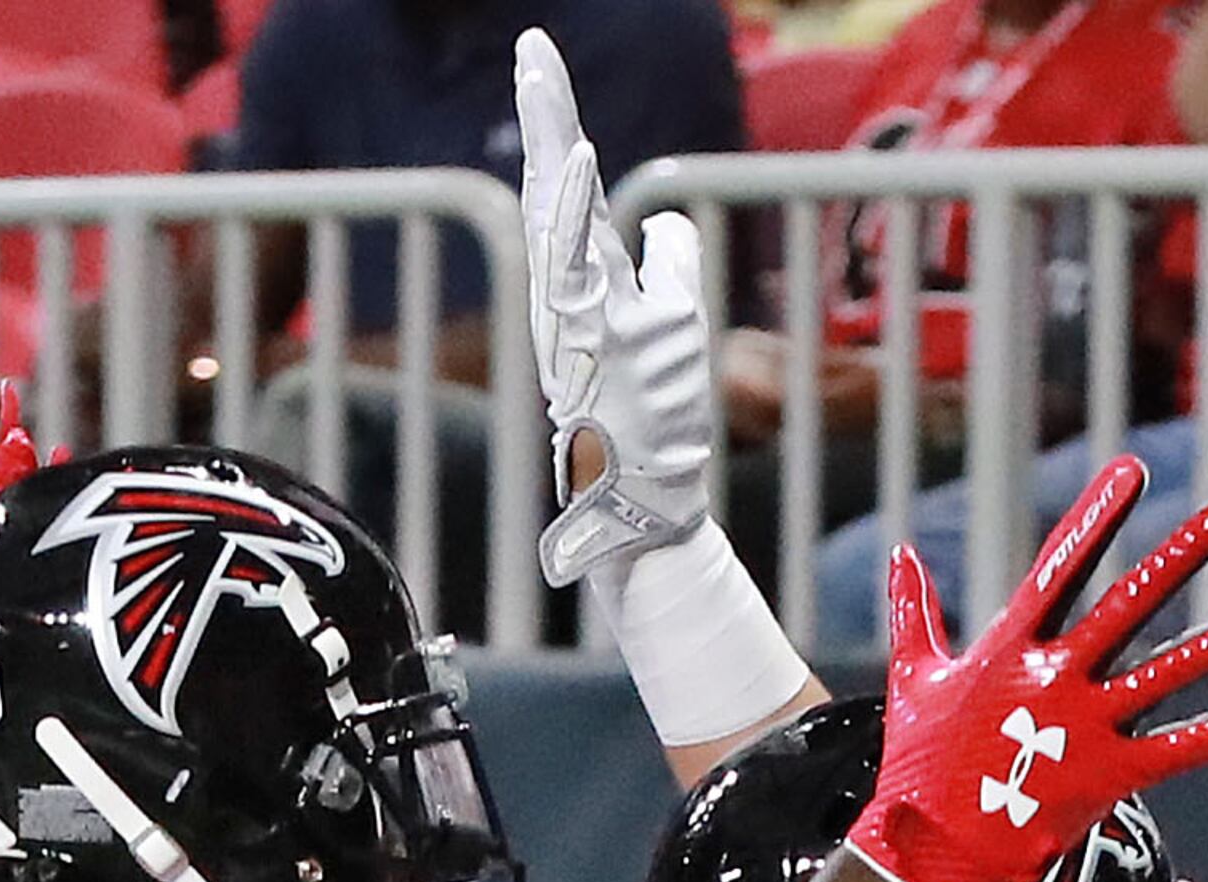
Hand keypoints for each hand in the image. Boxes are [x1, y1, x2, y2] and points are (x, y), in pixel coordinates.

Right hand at [519, 27, 720, 586]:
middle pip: (552, 189)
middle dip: (544, 115)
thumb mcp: (673, 326)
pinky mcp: (603, 343)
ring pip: (560, 220)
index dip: (554, 125)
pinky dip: (577, 212)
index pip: (565, 189)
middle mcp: (568, 294)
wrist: (640, 507)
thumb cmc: (652, 421)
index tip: (540, 58)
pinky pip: (584, 269)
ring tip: (542, 77)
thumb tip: (662, 220)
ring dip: (553, 146)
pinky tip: (576, 160)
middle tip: (534, 49)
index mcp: (577, 284)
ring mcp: (583, 319)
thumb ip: (666, 265)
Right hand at [848, 455, 1207, 881]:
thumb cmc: (917, 766)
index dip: (1097, 517)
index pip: (1059, 566)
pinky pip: (1182, 749)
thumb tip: (901, 553)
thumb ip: (914, 612)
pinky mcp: (1108, 776)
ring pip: (1167, 673)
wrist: (923, 853)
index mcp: (1007, 649)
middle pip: (1127, 605)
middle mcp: (1053, 679)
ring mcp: (1083, 727)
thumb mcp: (911, 677)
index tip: (1133, 472)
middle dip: (1179, 558)